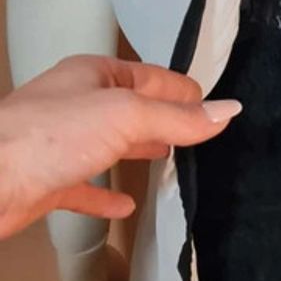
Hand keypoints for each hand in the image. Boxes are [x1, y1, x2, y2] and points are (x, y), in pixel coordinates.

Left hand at [0, 53, 240, 238]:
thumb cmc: (53, 136)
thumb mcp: (126, 116)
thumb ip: (177, 118)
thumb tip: (229, 110)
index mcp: (94, 75)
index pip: (152, 76)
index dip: (184, 89)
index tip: (217, 107)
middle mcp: (77, 103)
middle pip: (131, 108)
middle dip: (164, 119)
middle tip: (201, 135)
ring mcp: (62, 143)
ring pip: (109, 144)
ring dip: (138, 150)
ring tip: (173, 160)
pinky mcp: (49, 181)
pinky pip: (86, 186)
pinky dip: (107, 194)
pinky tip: (127, 205)